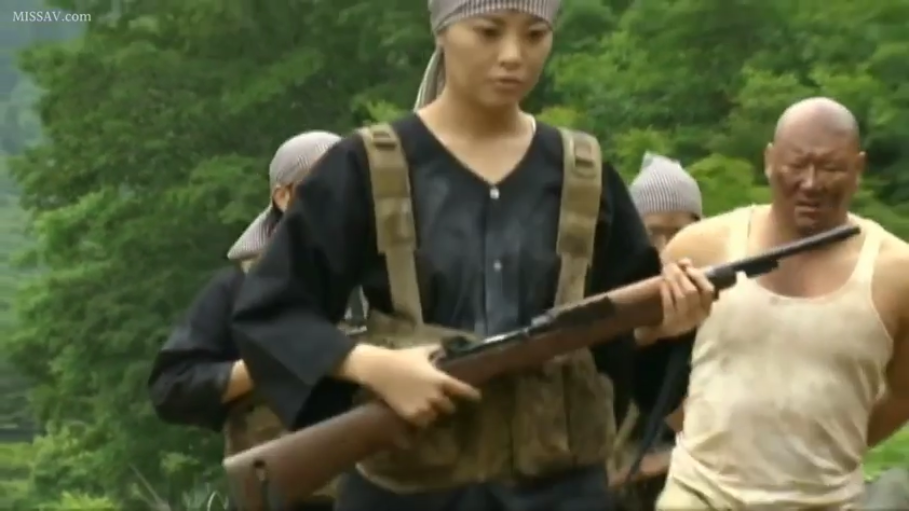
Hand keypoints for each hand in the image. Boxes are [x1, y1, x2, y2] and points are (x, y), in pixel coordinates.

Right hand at [360, 345, 480, 427]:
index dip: (471, 394)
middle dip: (446, 404)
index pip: (462, 390)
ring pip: (435, 417)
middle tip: (441, 401)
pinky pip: (422, 423)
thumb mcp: (420, 351)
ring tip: (428, 408)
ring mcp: (423, 407)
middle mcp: (435, 395)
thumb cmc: (401, 358)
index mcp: (440, 379)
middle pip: (450, 408)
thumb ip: (435, 351)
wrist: (379, 369)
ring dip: (433, 413)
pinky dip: (422, 420)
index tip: (477, 398)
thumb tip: (443, 349)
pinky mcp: (410, 415)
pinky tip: (418, 414)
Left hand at [637, 259, 714, 342]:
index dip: (698, 277)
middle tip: (671, 266)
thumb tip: (685, 261)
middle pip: (692, 292)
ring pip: (681, 297)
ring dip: (673, 281)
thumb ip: (690, 278)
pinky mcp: (671, 324)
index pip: (709, 290)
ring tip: (666, 272)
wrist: (666, 332)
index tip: (688, 267)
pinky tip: (662, 283)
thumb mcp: (689, 297)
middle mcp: (698, 316)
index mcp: (706, 309)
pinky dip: (666, 292)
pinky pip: (669, 305)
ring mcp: (685, 321)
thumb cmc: (681, 309)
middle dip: (681, 276)